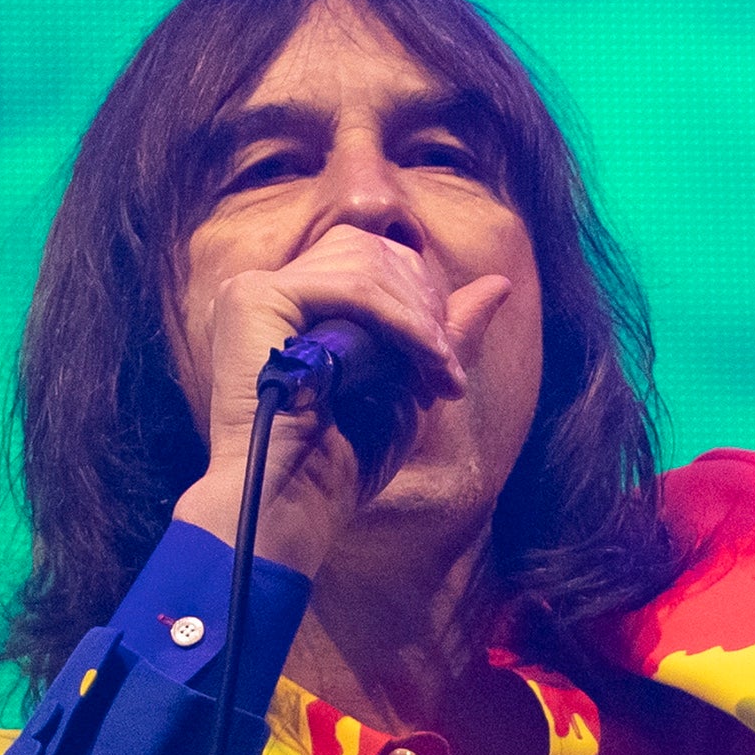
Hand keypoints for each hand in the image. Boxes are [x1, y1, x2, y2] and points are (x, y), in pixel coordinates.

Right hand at [170, 218, 519, 581]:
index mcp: (295, 306)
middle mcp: (269, 290)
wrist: (296, 504)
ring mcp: (255, 290)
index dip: (417, 296)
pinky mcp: (254, 298)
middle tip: (446, 372)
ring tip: (437, 376)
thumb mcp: (408, 386)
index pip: (368, 258)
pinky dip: (401, 322)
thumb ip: (444, 332)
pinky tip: (424, 361)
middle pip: (368, 250)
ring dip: (418, 320)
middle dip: (423, 304)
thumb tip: (500, 282)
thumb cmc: (342, 461)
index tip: (443, 363)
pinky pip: (352, 287)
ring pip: (365, 263)